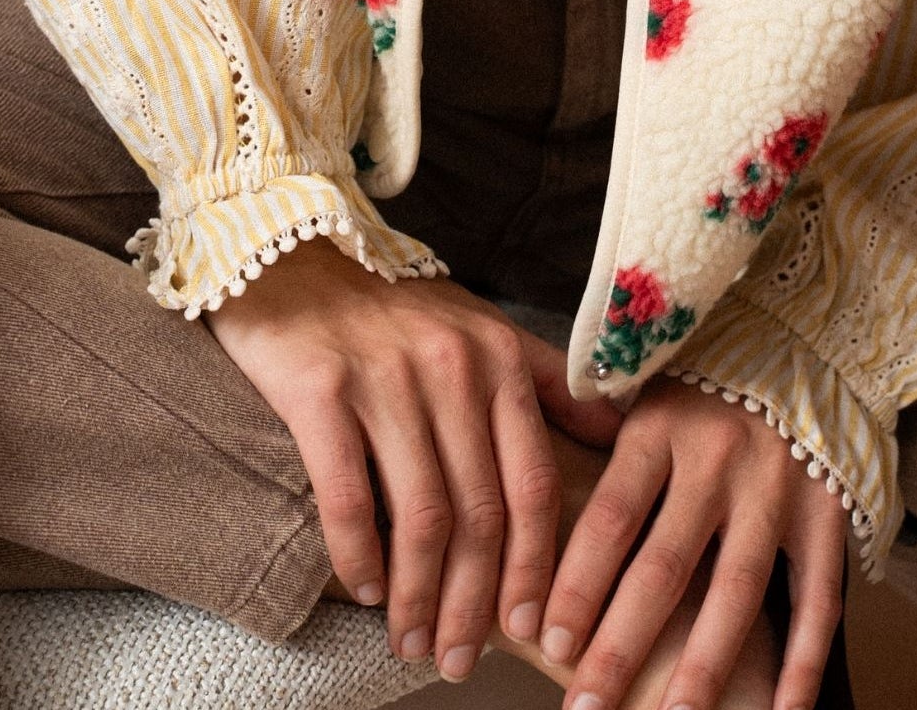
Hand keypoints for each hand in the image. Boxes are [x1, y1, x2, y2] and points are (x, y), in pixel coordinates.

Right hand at [207, 237, 621, 679]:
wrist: (294, 255)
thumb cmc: (395, 308)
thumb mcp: (481, 327)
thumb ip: (546, 381)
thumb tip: (622, 429)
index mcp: (498, 357)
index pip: (532, 483)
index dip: (534, 567)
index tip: (531, 630)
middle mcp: (451, 366)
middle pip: (480, 512)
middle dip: (475, 601)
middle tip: (461, 660)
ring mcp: (385, 377)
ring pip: (419, 514)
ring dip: (417, 595)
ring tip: (412, 641)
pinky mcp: (320, 389)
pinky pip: (346, 494)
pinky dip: (358, 554)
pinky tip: (362, 590)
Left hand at [538, 378, 846, 709]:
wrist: (803, 336)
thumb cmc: (701, 382)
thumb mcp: (644, 392)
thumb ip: (595, 446)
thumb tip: (522, 508)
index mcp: (660, 428)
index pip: (609, 517)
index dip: (576, 584)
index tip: (543, 641)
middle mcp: (717, 458)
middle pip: (664, 567)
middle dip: (620, 645)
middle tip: (584, 706)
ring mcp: (776, 487)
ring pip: (735, 591)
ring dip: (702, 665)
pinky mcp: (827, 511)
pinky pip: (816, 598)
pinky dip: (800, 661)